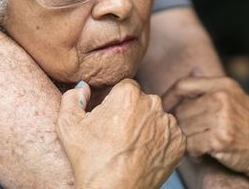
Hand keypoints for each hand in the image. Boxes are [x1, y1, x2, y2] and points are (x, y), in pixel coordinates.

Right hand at [57, 79, 185, 188]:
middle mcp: (154, 104)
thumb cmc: (91, 160)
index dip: (115, 104)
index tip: (109, 120)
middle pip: (142, 102)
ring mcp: (169, 124)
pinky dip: (159, 143)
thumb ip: (72, 98)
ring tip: (131, 147)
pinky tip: (143, 154)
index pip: (125, 88)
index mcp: (129, 93)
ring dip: (147, 128)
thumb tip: (84, 88)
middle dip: (132, 113)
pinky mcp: (180, 142)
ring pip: (157, 118)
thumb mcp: (68, 126)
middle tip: (118, 136)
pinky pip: (169, 136)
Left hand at [163, 75, 248, 188]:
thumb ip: (212, 87)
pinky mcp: (220, 139)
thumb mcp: (236, 99)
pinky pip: (191, 146)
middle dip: (182, 126)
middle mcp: (222, 98)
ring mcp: (222, 118)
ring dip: (189, 141)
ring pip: (185, 129)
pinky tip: (205, 154)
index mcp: (225, 85)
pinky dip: (194, 153)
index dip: (169, 98)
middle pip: (181, 110)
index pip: (183, 84)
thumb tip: (191, 69)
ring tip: (200, 146)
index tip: (165, 110)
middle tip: (191, 137)